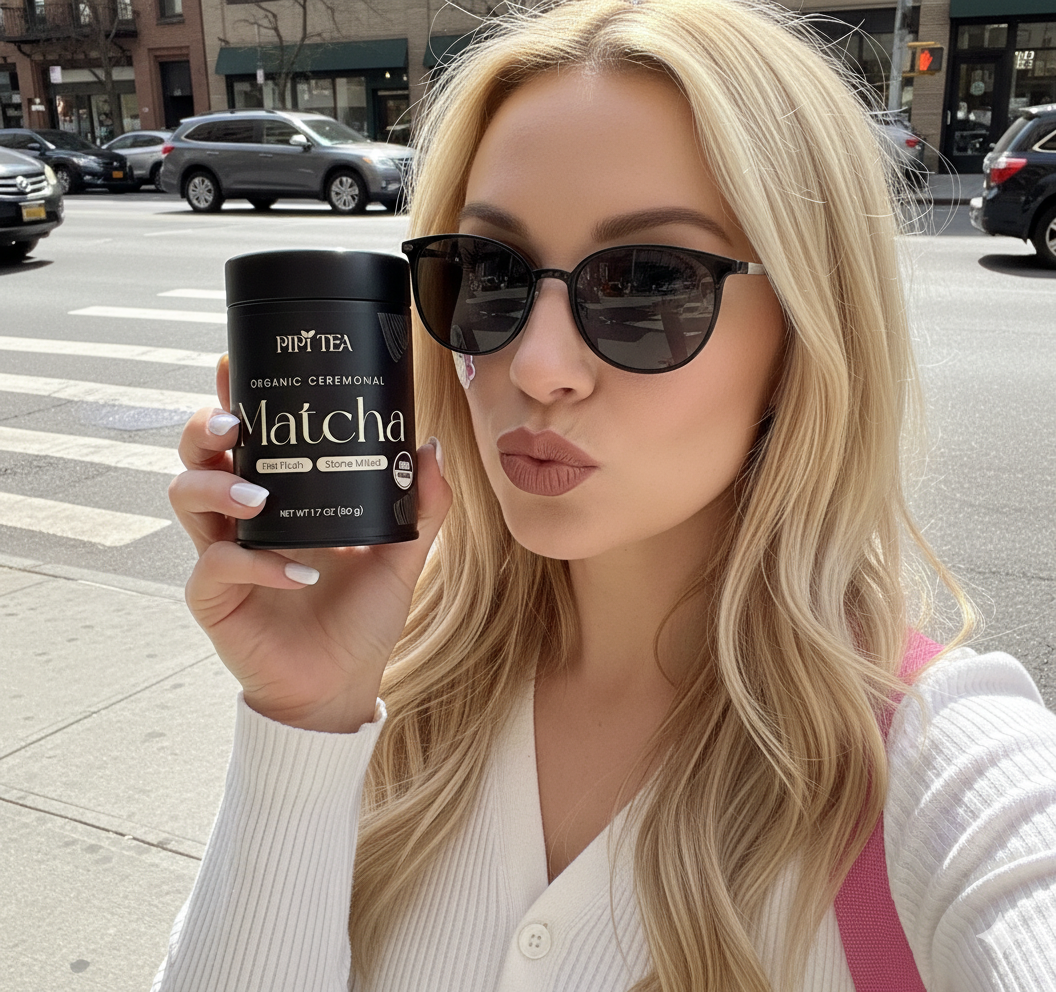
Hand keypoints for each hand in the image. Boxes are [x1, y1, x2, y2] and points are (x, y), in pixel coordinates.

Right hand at [168, 356, 451, 732]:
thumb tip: (431, 447)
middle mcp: (241, 519)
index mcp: (279, 497)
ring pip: (184, 498)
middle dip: (205, 430)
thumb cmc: (361, 617)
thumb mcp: (401, 555)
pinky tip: (297, 575)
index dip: (228, 398)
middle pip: (196, 455)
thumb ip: (422, 506)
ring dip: (219, 487)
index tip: (231, 364)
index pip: (244, 438)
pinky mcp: (214, 598)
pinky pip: (217, 568)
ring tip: (260, 497)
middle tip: (235, 425)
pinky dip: (256, 565)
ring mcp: (222, 555)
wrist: (342, 683)